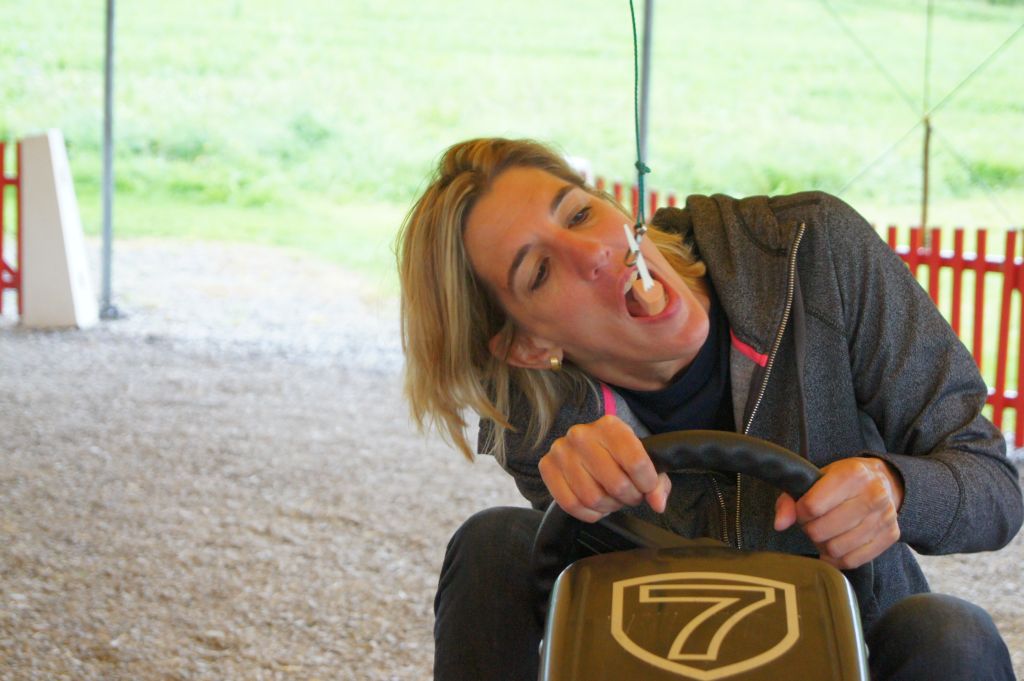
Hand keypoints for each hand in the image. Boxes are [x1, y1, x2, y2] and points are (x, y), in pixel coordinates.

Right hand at [538, 414, 671, 522]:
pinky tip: (596, 507)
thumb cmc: (619, 457)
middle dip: (629, 498)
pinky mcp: (546, 467)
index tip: (648, 487)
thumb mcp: (644, 462)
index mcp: (610, 426)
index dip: (648, 483)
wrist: (588, 449)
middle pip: (616, 483)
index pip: (636, 462)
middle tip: (629, 495)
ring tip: (613, 499)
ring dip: (609, 507)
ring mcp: (561, 450)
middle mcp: (582, 434)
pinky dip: (589, 514)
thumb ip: (657, 483)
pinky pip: (570, 504)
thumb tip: (657, 503)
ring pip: (592, 498)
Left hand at [774, 457, 903, 569]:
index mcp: (852, 475)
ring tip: (825, 533)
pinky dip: (837, 558)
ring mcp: (884, 517)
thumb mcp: (816, 478)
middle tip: (813, 522)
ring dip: (823, 545)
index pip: (812, 506)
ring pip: (836, 549)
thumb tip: (779, 524)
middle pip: (822, 531)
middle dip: (810, 529)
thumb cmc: (843, 480)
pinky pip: (853, 561)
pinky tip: (835, 546)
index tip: (802, 510)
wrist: (885, 480)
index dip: (800, 513)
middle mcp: (872, 495)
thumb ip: (790, 498)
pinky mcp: (890, 536)